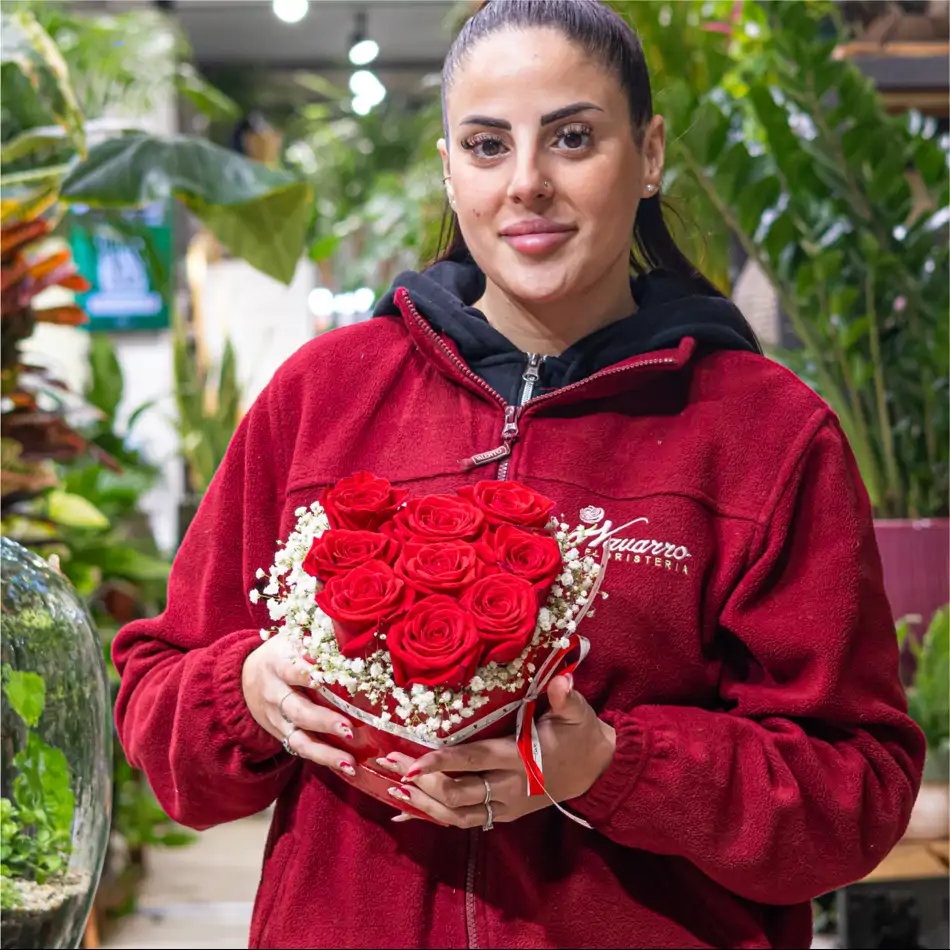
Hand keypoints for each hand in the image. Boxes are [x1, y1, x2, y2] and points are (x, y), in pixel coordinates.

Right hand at [241, 631, 357, 777]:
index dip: (313, 674)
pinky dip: (324, 759)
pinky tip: (347, 766)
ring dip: (325, 752)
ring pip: (299, 738)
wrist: (243, 678)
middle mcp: (275, 694)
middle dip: (323, 721)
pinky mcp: (281, 735)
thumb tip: (349, 630)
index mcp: (278, 664)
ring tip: (349, 761)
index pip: (295, 669)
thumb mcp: (290, 639)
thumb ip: (315, 638)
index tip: (336, 679)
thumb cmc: (280, 654)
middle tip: (349, 728)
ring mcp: (276, 719)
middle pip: (298, 710)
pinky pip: (301, 749)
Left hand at [377, 674, 615, 826]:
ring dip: (423, 805)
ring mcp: (506, 805)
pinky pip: (465, 821)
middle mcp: (508, 786)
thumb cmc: (580, 734)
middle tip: (387, 766)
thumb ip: (565, 697)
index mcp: (520, 758)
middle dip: (420, 783)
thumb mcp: (577, 712)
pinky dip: (435, 818)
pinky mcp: (504, 813)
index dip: (441, 763)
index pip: (473, 761)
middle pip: (457, 793)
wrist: (596, 770)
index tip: (411, 762)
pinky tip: (408, 813)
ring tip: (390, 790)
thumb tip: (562, 678)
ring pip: (456, 814)